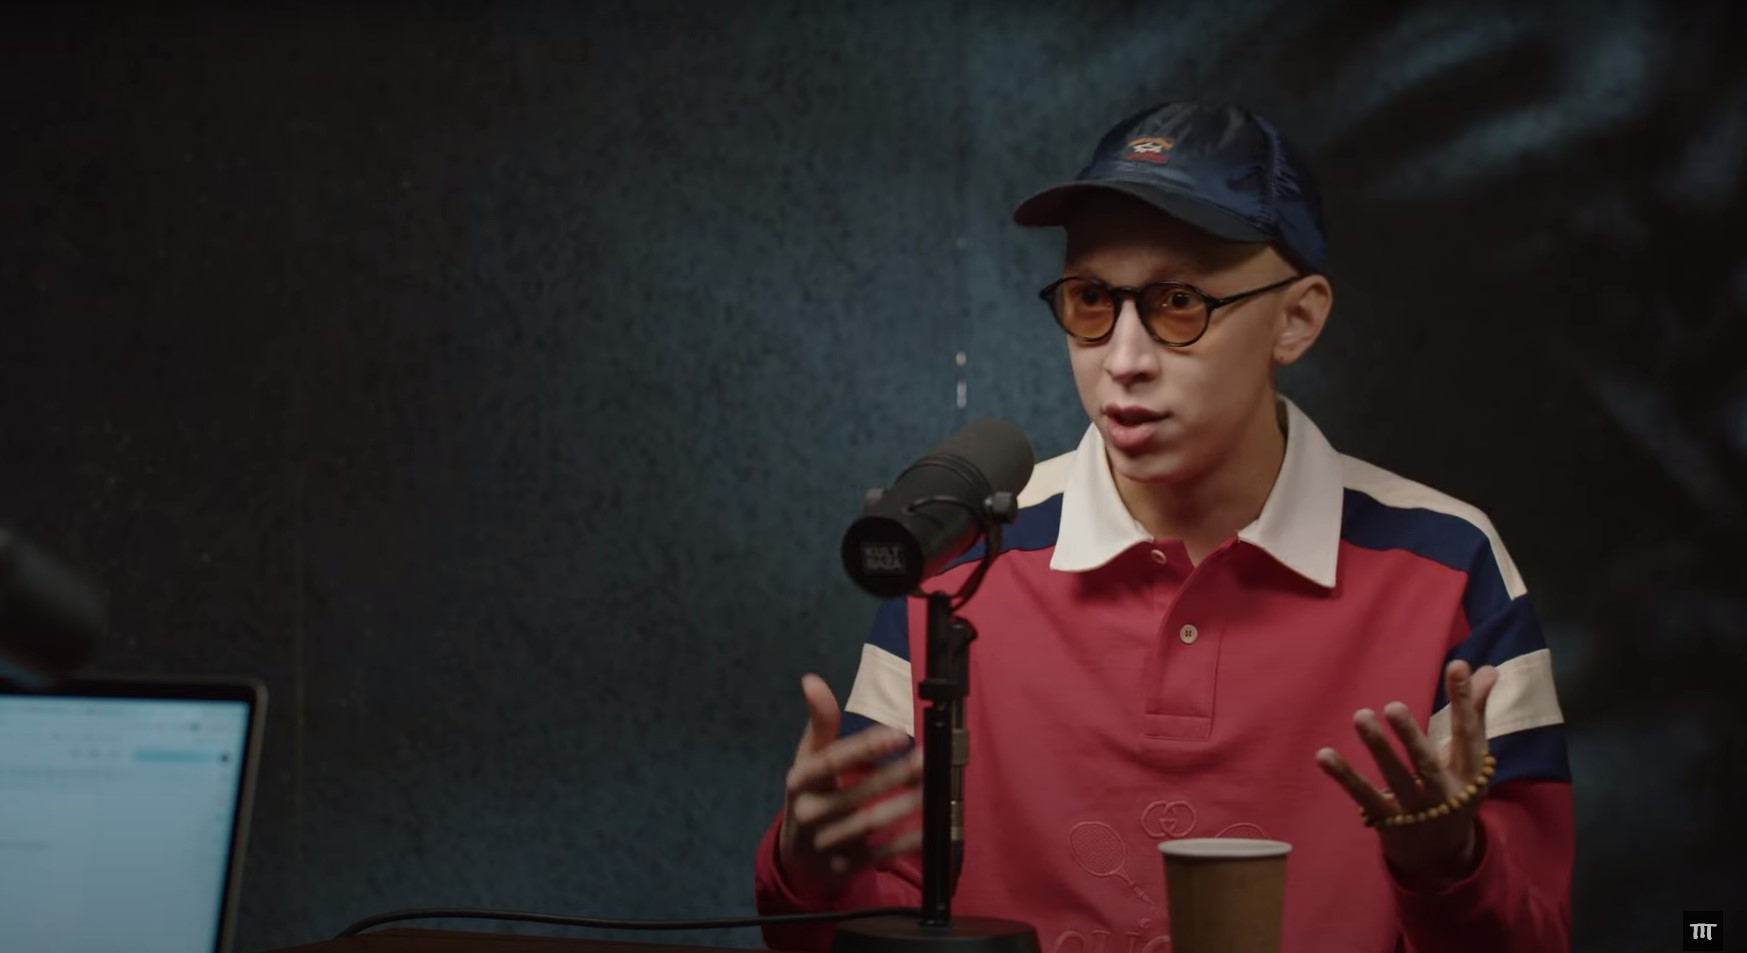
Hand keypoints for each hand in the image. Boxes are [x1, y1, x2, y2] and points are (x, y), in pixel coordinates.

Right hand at [777, 674, 924, 899]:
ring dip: (907, 803)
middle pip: (857, 793)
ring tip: (935, 785)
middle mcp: (807, 813)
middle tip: (928, 758)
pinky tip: (931, 823)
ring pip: (871, 822)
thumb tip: (811, 680)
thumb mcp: (809, 758)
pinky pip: (881, 853)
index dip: (867, 747)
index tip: (900, 733)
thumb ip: (820, 722)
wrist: (799, 855)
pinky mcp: (844, 867)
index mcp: (799, 781)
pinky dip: (908, 839)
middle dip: (897, 774)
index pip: (832, 761)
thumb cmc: (811, 793)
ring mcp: (824, 844)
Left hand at [1315, 661, 1499, 890]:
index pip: (1468, 732)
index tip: (1457, 666)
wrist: (1443, 855)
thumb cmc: (1455, 790)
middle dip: (1411, 736)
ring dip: (1377, 748)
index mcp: (1469, 772)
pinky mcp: (1388, 819)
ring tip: (1361, 716)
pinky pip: (1364, 795)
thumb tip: (1487, 669)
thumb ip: (1474, 712)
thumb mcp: (1470, 757)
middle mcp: (1444, 791)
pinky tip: (1324, 755)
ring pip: (1394, 777)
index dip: (1464, 700)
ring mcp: (1415, 808)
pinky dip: (1344, 776)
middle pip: (1428, 763)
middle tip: (1393, 707)